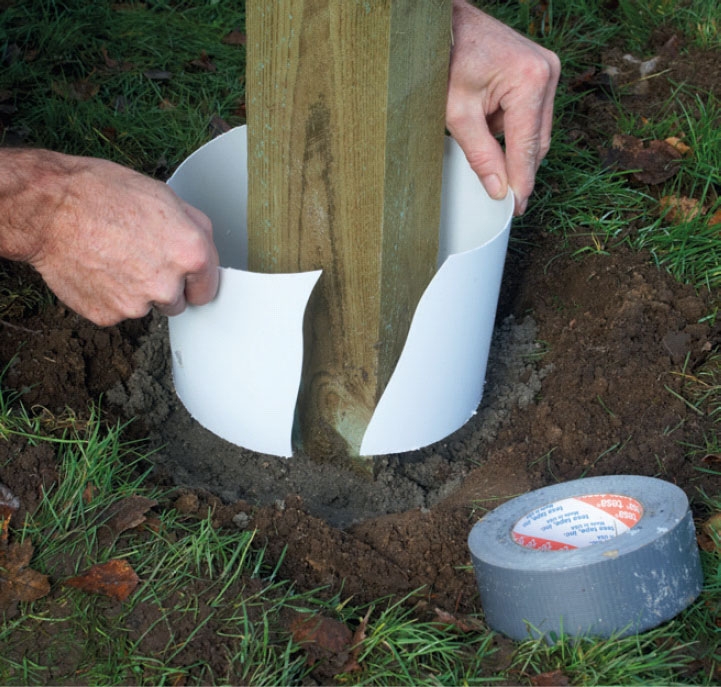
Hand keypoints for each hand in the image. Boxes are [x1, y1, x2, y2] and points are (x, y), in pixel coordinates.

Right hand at [2, 150, 218, 325]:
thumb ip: (193, 228)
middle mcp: (168, 285)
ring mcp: (137, 305)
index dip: (196, 282)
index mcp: (191, 254)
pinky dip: (109, 295)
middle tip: (140, 257)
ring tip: (114, 257)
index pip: (208, 289)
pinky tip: (98, 268)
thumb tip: (204, 248)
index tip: (188, 281)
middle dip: (165, 285)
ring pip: (146, 306)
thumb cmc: (102, 194)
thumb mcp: (164, 196)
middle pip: (177, 302)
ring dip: (136, 291)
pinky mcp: (108, 315)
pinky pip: (117, 311)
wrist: (50, 209)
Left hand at [447, 1, 559, 214]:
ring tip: (485, 146)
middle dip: (520, 168)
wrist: (447, 24)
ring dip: (513, 146)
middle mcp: (547, 73)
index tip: (516, 207)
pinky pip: (531, 116)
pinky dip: (511, 129)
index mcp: (530, 80)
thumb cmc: (448, 58)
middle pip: (539, 141)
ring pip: (536, 131)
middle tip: (506, 197)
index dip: (522, 181)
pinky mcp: (542, 72)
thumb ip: (480, 153)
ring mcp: (548, 70)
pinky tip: (489, 124)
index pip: (528, 146)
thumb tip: (497, 188)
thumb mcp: (457, 113)